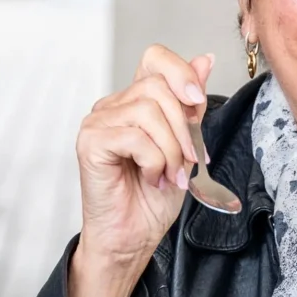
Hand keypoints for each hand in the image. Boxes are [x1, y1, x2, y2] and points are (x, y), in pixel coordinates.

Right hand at [68, 46, 214, 296]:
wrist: (133, 238)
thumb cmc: (153, 198)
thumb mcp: (186, 146)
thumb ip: (192, 105)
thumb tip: (205, 60)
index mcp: (135, 102)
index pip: (155, 59)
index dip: (180, 72)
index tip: (199, 102)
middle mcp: (113, 107)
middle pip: (158, 88)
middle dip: (185, 128)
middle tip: (189, 163)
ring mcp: (98, 123)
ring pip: (149, 111)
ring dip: (172, 150)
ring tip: (171, 176)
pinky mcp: (91, 143)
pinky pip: (135, 137)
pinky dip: (154, 161)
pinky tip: (151, 178)